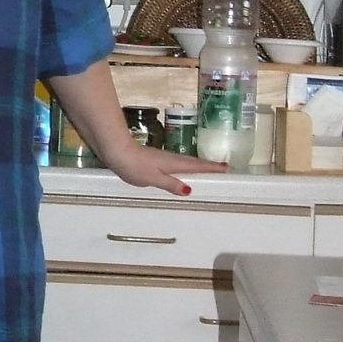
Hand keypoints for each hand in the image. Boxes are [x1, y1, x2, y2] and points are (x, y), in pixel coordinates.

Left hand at [95, 141, 218, 195]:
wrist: (116, 152)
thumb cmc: (134, 166)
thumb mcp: (153, 178)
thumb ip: (171, 184)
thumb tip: (189, 189)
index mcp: (173, 163)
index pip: (196, 166)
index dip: (211, 167)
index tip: (226, 168)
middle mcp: (171, 158)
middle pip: (193, 162)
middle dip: (208, 165)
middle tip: (222, 168)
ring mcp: (162, 157)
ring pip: (185, 162)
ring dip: (197, 165)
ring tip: (206, 170)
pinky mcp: (154, 159)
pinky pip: (176, 163)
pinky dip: (184, 166)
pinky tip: (180, 171)